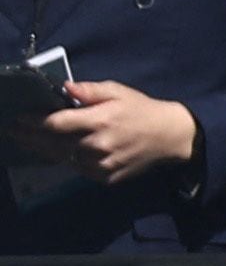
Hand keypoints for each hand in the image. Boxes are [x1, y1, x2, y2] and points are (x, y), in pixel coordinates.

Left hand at [11, 81, 197, 184]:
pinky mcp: (105, 178)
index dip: (33, 122)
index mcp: (100, 120)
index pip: (56, 123)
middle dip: (31, 137)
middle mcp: (97, 145)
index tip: (18, 118)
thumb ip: (90, 91)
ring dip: (46, 150)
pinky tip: (57, 153)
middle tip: (14, 131)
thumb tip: (64, 87)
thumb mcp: (119, 91)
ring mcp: (101, 165)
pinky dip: (67, 160)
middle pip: (53, 144)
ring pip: (64, 159)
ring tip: (29, 142)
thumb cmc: (142, 109)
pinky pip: (78, 170)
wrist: (170, 136)